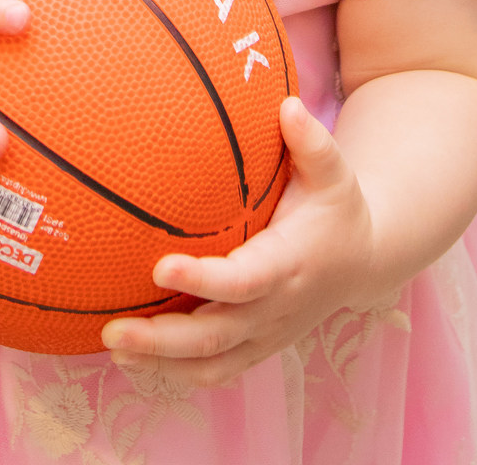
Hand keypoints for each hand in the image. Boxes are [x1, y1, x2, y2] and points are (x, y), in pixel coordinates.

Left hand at [102, 98, 374, 388]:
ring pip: (211, 363)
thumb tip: (286, 105)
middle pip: (216, 336)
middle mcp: (276, 309)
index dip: (203, 280)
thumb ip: (311, 142)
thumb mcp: (334, 172)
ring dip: (160, 362)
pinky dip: (174, 372)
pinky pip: (214, 371)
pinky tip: (132, 358)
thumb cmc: (338, 208)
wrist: (365, 261)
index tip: (159, 266)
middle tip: (112, 328)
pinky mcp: (257, 348)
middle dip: (163, 339)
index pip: (243, 281)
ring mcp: (266, 335)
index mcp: (290, 264)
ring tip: (112, 345)